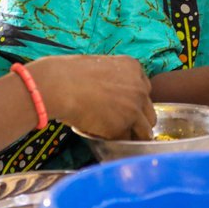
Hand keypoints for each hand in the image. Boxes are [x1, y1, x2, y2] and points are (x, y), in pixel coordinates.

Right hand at [29, 55, 155, 140]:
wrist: (59, 85)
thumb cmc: (69, 74)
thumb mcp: (100, 67)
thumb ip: (114, 80)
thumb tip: (113, 96)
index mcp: (134, 68)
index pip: (144, 90)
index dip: (134, 102)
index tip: (125, 108)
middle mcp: (139, 87)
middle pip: (149, 112)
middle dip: (138, 120)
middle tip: (122, 126)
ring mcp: (134, 108)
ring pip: (144, 130)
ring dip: (131, 134)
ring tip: (114, 135)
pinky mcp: (123, 126)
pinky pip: (124, 139)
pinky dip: (115, 140)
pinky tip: (101, 135)